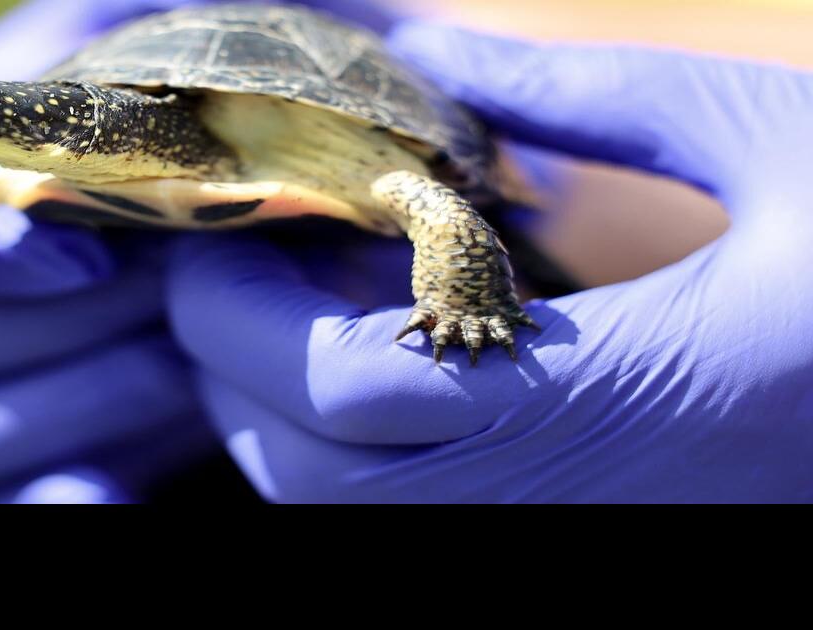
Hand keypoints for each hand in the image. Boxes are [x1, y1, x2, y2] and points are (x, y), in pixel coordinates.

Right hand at [0, 0, 396, 501]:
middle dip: (58, 326)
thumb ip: (124, 28)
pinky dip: (58, 499)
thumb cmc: (130, 149)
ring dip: (78, 402)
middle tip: (178, 304)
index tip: (91, 252)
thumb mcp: (126, 73)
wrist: (160, 261)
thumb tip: (154, 2)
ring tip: (190, 367)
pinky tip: (113, 497)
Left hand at [165, 22, 812, 501]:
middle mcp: (573, 498)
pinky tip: (384, 356)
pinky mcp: (590, 527)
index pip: (340, 389)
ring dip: (279, 413)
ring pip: (346, 516)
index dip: (239, 315)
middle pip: (308, 475)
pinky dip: (350, 451)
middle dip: (233, 366)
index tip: (221, 225)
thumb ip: (587, 95)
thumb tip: (431, 52)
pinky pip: (409, 521)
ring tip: (299, 299)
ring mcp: (576, 531)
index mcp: (621, 394)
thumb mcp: (780, 134)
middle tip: (238, 258)